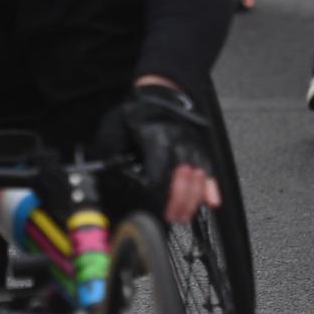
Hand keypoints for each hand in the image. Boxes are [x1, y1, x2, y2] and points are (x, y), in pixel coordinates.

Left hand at [94, 84, 220, 226]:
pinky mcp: (199, 149)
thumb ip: (109, 150)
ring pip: (198, 176)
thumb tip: (101, 173)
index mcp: (156, 135)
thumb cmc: (136, 113)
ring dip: (191, 200)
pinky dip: (211, 187)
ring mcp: (192, 145)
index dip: (155, 193)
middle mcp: (179, 141)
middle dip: (177, 202)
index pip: (159, 169)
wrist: (160, 95)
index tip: (150, 209)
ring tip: (182, 217)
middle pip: (182, 177)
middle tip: (169, 219)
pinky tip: (212, 202)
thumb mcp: (115, 127)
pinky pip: (210, 170)